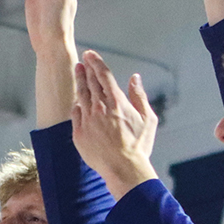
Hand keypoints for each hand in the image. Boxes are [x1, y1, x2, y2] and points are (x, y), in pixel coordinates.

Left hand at [71, 50, 158, 198]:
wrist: (123, 168)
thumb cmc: (138, 146)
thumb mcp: (148, 119)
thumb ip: (139, 96)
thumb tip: (134, 78)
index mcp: (117, 102)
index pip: (103, 75)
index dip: (96, 62)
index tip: (90, 54)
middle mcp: (100, 107)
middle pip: (90, 82)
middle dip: (86, 69)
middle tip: (83, 61)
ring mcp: (87, 120)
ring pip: (81, 95)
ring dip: (80, 82)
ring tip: (78, 72)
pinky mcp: (79, 133)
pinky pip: (75, 113)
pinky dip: (77, 104)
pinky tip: (78, 100)